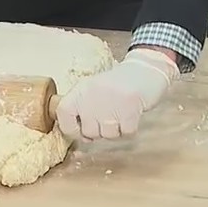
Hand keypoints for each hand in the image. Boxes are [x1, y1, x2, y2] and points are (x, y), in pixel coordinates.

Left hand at [55, 48, 178, 140]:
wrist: (144, 70)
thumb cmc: (117, 84)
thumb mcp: (93, 90)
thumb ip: (82, 110)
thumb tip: (80, 137)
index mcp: (80, 90)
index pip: (63, 114)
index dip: (70, 128)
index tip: (80, 130)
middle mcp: (92, 97)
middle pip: (89, 132)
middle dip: (99, 131)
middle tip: (109, 118)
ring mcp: (110, 105)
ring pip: (108, 135)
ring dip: (116, 130)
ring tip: (121, 114)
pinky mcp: (129, 110)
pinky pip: (126, 133)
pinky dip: (129, 129)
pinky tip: (130, 116)